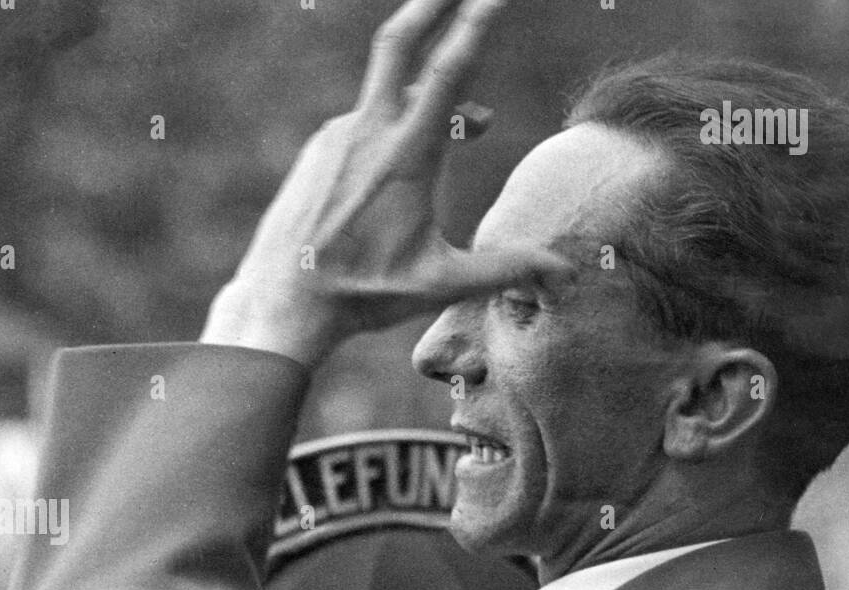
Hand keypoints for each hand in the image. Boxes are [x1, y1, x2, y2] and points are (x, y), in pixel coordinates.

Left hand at [202, 0, 568, 362]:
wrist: (283, 301)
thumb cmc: (364, 295)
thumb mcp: (442, 284)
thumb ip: (505, 269)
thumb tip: (565, 272)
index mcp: (405, 155)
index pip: (447, 71)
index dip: (474, 22)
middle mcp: (367, 132)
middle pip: (400, 42)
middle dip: (433, 1)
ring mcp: (336, 137)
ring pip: (391, 98)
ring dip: (429, 97)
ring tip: (474, 123)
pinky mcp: (316, 152)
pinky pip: (364, 125)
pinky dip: (395, 127)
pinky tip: (406, 168)